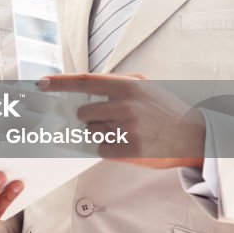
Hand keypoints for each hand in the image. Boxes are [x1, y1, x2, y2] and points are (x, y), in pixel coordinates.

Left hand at [39, 73, 205, 168]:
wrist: (193, 135)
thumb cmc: (165, 109)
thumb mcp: (144, 85)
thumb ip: (116, 84)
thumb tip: (83, 88)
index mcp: (128, 86)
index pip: (84, 81)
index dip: (59, 83)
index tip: (41, 83)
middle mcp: (126, 105)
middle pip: (83, 112)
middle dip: (90, 117)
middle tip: (110, 119)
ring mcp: (128, 129)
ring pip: (91, 132)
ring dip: (101, 133)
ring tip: (125, 132)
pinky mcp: (130, 151)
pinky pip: (101, 149)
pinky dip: (109, 149)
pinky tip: (127, 144)